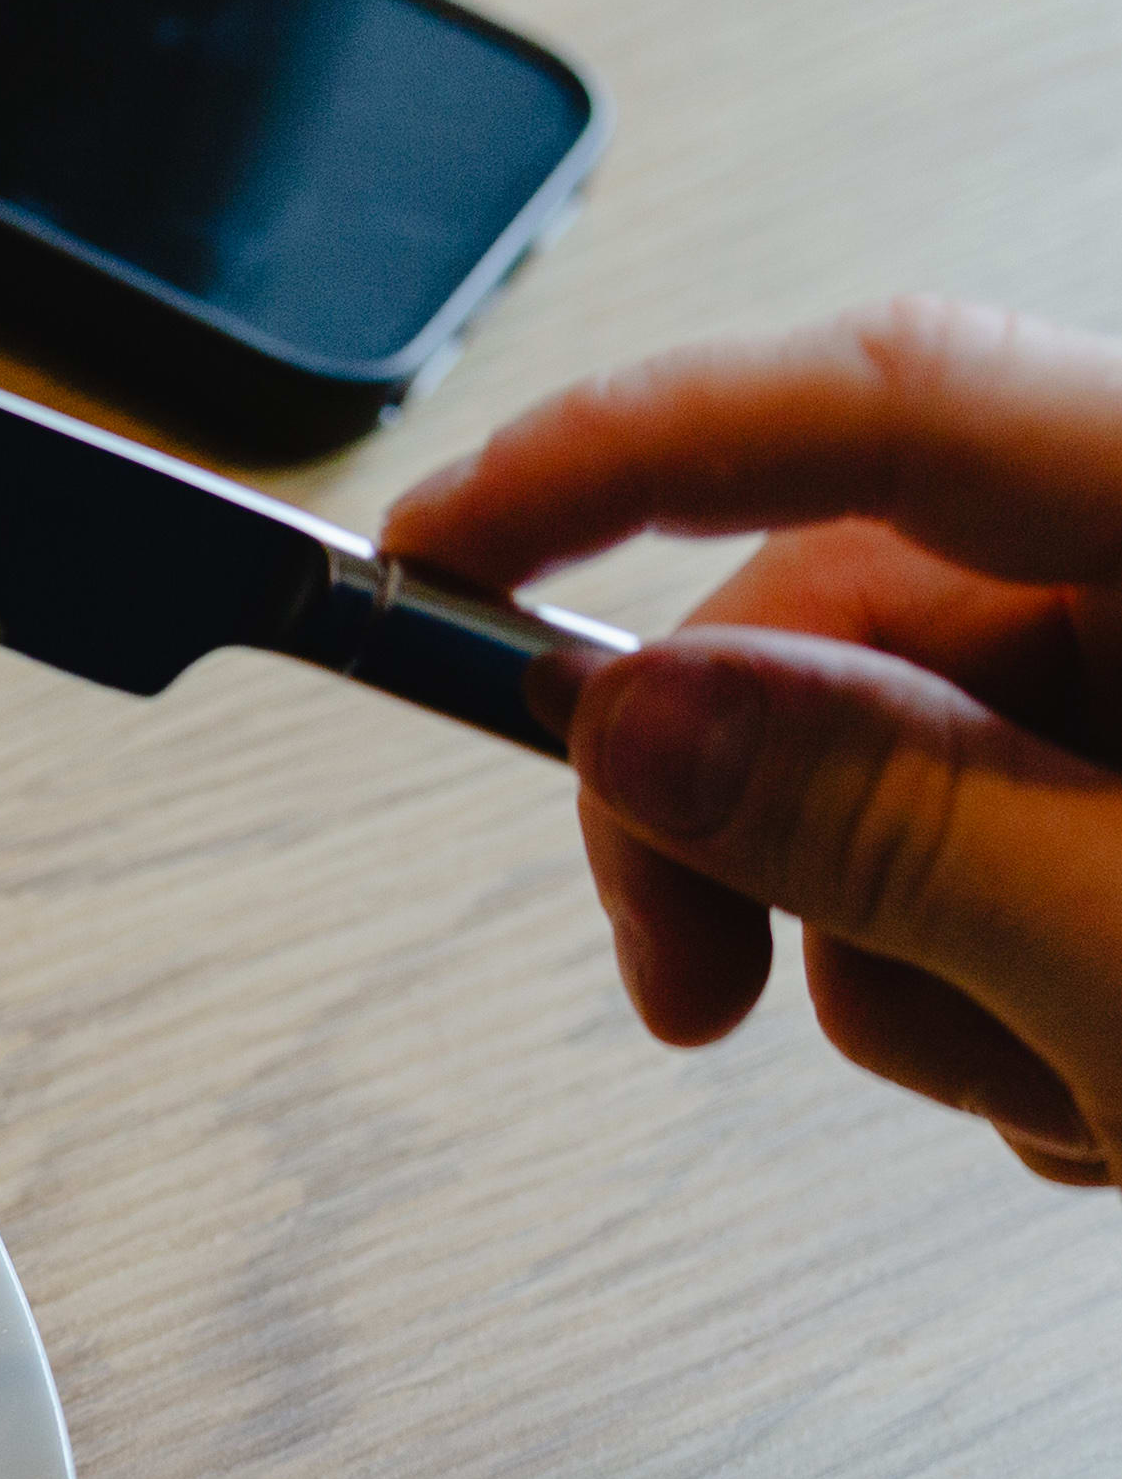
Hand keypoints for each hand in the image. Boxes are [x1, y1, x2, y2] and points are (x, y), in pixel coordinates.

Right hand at [384, 298, 1121, 1185]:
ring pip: (910, 760)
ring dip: (912, 956)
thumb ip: (892, 825)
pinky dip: (1007, 980)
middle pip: (855, 611)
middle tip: (693, 998)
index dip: (620, 454)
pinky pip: (1005, 837)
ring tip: (1063, 1076)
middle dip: (750, 826)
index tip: (425, 549)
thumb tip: (640, 724)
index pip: (878, 402)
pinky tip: (1107, 1066)